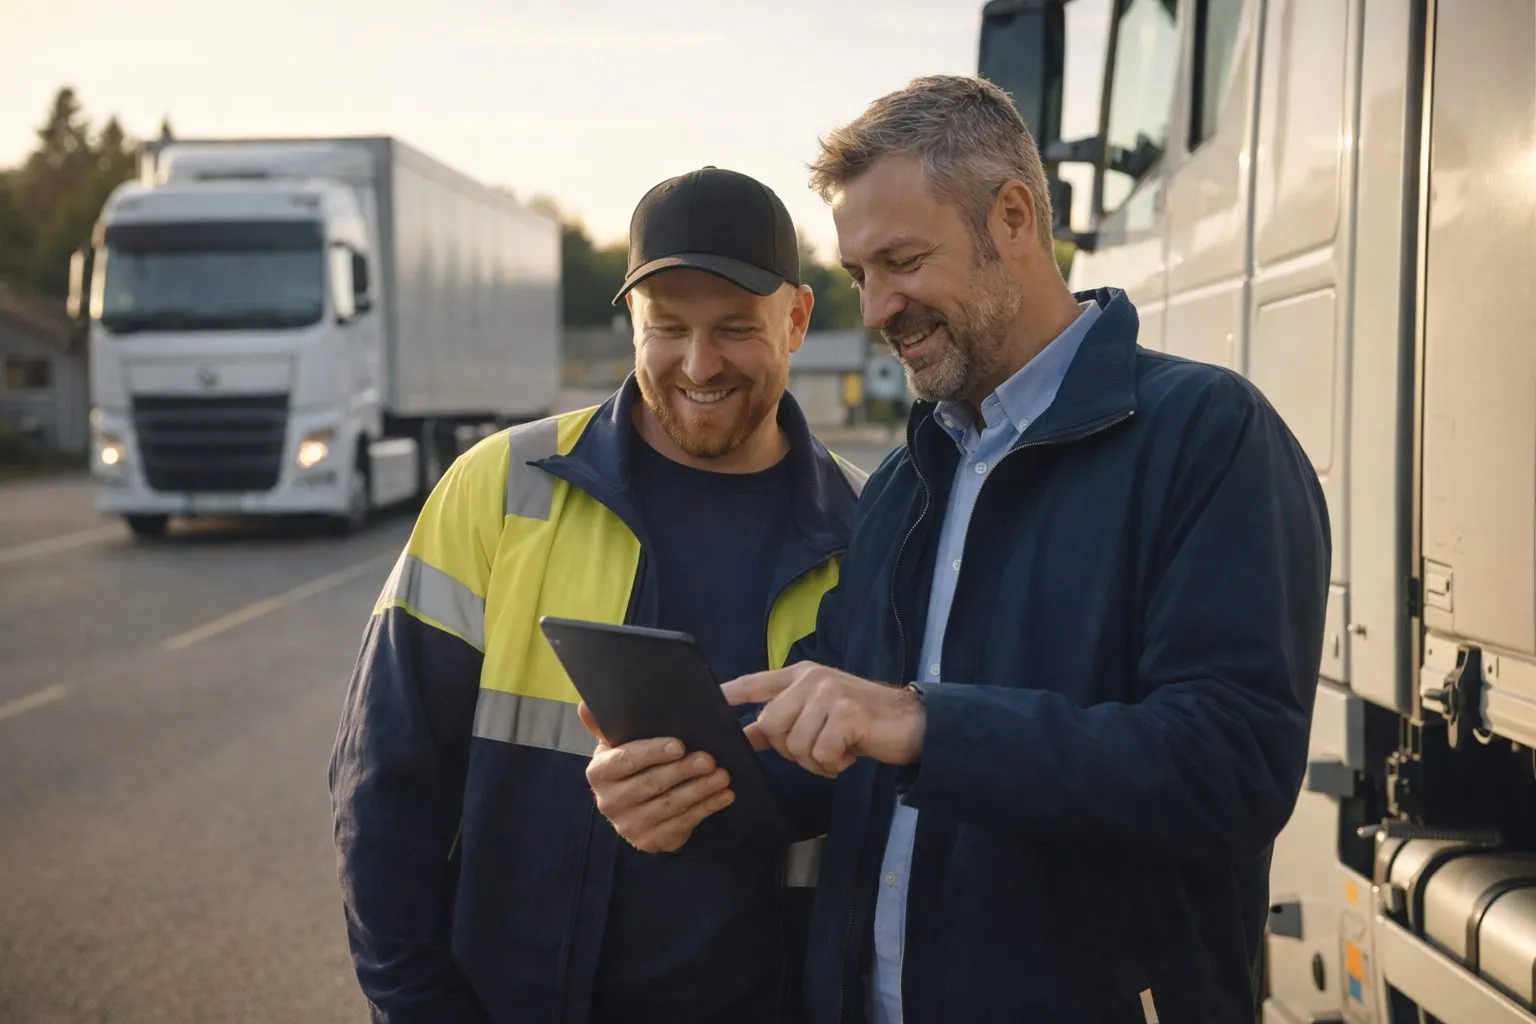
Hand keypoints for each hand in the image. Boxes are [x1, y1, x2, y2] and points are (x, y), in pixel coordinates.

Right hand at [577, 702, 735, 852]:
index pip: (625, 760)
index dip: (652, 752)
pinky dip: (706, 808)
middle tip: (710, 759)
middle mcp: (608, 802)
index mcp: (599, 773)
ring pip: (670, 805)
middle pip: (651, 784)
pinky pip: (683, 824)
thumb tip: (585, 705)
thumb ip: (606, 725)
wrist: (635, 806)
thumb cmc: (631, 764)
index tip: (680, 745)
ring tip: (723, 776)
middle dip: (683, 770)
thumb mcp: (619, 743)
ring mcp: (628, 826)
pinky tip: (724, 796)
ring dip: (700, 790)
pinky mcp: (650, 842)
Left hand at [721, 663, 925, 777]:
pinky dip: (833, 765)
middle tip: (820, 750)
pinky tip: (849, 755)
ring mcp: (829, 693)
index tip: (711, 701)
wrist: (911, 723)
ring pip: (795, 744)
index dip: (732, 692)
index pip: (757, 682)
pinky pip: (820, 753)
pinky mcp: (845, 713)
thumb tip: (750, 734)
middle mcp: (812, 679)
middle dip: (790, 750)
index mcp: (802, 675)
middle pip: (771, 724)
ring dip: (816, 761)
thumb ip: (787, 719)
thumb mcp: (821, 714)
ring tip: (839, 751)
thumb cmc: (863, 722)